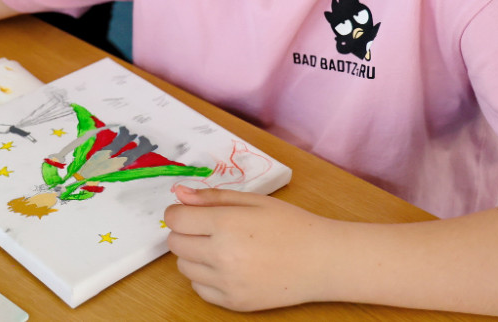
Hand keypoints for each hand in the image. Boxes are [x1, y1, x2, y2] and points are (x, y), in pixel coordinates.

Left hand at [164, 186, 337, 310]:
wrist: (322, 261)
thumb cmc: (291, 225)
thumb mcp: (254, 201)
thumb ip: (213, 197)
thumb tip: (179, 194)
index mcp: (226, 224)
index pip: (176, 219)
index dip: (179, 212)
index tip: (190, 212)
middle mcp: (222, 255)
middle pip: (175, 243)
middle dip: (185, 232)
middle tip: (209, 228)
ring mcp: (227, 283)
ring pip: (184, 267)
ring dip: (194, 255)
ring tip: (221, 247)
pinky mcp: (233, 302)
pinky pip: (199, 289)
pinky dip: (206, 277)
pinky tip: (227, 267)